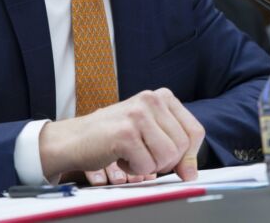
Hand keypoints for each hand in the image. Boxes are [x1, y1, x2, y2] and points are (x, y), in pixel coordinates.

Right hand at [39, 88, 204, 180]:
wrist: (74, 138)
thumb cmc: (113, 136)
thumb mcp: (150, 131)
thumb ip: (175, 145)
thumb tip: (191, 172)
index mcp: (162, 96)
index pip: (195, 131)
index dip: (190, 155)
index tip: (179, 166)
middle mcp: (152, 100)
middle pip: (183, 146)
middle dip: (166, 162)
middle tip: (145, 156)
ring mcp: (138, 115)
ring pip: (168, 157)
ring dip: (150, 166)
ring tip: (133, 155)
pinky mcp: (125, 133)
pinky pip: (147, 165)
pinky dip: (135, 169)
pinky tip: (121, 157)